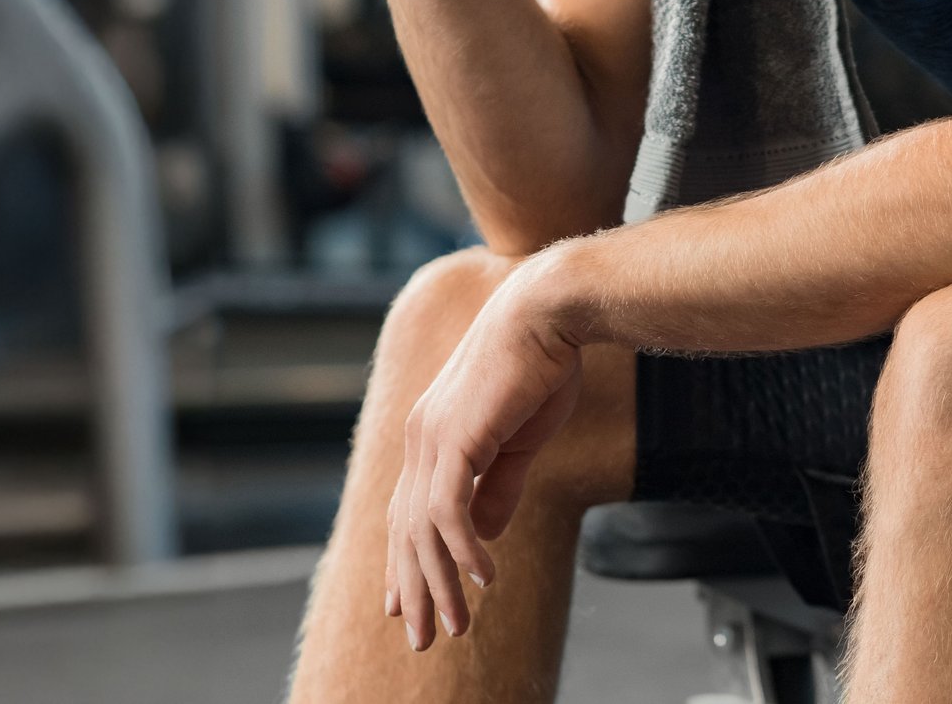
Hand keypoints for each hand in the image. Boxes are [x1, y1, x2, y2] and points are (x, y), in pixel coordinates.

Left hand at [385, 256, 587, 650]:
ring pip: (423, 529)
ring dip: (440, 582)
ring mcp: (432, 436)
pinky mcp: (456, 436)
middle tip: (424, 639)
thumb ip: (498, 488)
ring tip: (458, 625)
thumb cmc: (540, 368)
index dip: (404, 562)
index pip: (407, 512)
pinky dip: (464, 549)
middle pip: (406, 529)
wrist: (548, 313)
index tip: (403, 605)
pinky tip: (485, 578)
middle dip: (415, 589)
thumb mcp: (519, 443)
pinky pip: (449, 509)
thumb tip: (483, 537)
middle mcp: (421, 437)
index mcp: (432, 435)